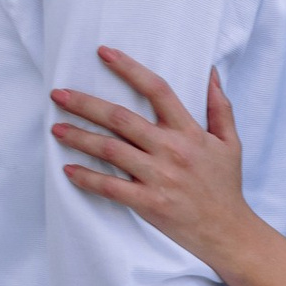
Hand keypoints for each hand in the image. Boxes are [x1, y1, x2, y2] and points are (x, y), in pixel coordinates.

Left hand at [50, 49, 255, 273]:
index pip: (157, 90)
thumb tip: (210, 73)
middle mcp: (170, 150)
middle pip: (121, 118)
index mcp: (189, 132)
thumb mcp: (229, 142)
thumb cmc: (225, 186)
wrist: (227, 231)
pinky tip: (68, 169)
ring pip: (110, 150)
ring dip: (79, 137)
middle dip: (85, 104)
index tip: (104, 53)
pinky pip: (110, 188)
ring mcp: (158, 177)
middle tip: (59, 94)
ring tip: (56, 128)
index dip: (129, 69)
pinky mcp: (148, 203)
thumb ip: (219, 106)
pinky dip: (87, 178)